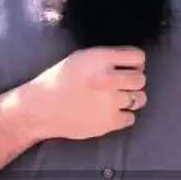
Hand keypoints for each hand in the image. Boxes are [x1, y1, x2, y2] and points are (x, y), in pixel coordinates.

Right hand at [23, 46, 146, 140]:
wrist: (39, 108)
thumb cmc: (59, 80)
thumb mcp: (81, 58)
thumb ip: (107, 58)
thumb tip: (136, 63)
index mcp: (100, 59)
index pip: (138, 57)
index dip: (135, 62)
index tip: (127, 68)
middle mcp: (107, 79)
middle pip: (141, 79)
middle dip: (133, 81)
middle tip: (120, 85)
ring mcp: (109, 102)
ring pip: (140, 99)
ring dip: (131, 98)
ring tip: (116, 99)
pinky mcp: (107, 123)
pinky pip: (131, 118)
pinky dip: (123, 116)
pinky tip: (108, 112)